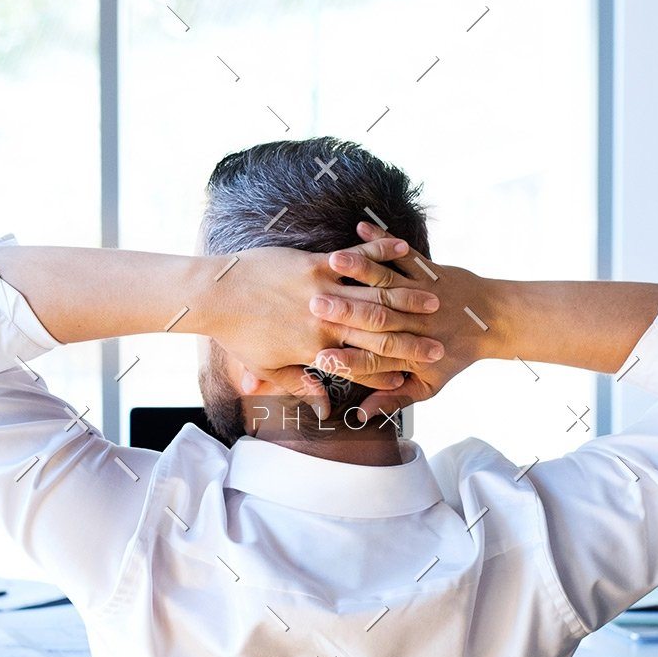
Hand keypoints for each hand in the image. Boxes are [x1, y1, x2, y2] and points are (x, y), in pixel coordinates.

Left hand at [201, 235, 443, 403]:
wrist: (215, 294)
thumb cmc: (238, 333)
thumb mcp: (267, 366)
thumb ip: (300, 384)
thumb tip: (323, 407)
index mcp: (316, 349)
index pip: (365, 364)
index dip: (395, 370)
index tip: (419, 374)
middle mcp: (326, 321)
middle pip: (380, 331)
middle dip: (414, 337)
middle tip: (442, 340)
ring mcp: (322, 288)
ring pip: (375, 293)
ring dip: (408, 295)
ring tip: (436, 297)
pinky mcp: (314, 263)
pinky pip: (355, 258)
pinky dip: (380, 251)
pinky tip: (404, 249)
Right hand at [308, 221, 504, 404]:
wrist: (494, 321)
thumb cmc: (456, 354)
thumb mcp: (428, 385)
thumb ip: (393, 400)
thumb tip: (362, 415)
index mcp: (411, 354)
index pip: (374, 360)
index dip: (348, 360)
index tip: (321, 356)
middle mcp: (414, 323)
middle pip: (375, 319)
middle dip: (344, 311)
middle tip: (314, 305)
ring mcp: (420, 293)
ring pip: (387, 282)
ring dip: (360, 269)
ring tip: (334, 261)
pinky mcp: (428, 271)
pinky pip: (403, 254)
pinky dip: (382, 241)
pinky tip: (360, 229)